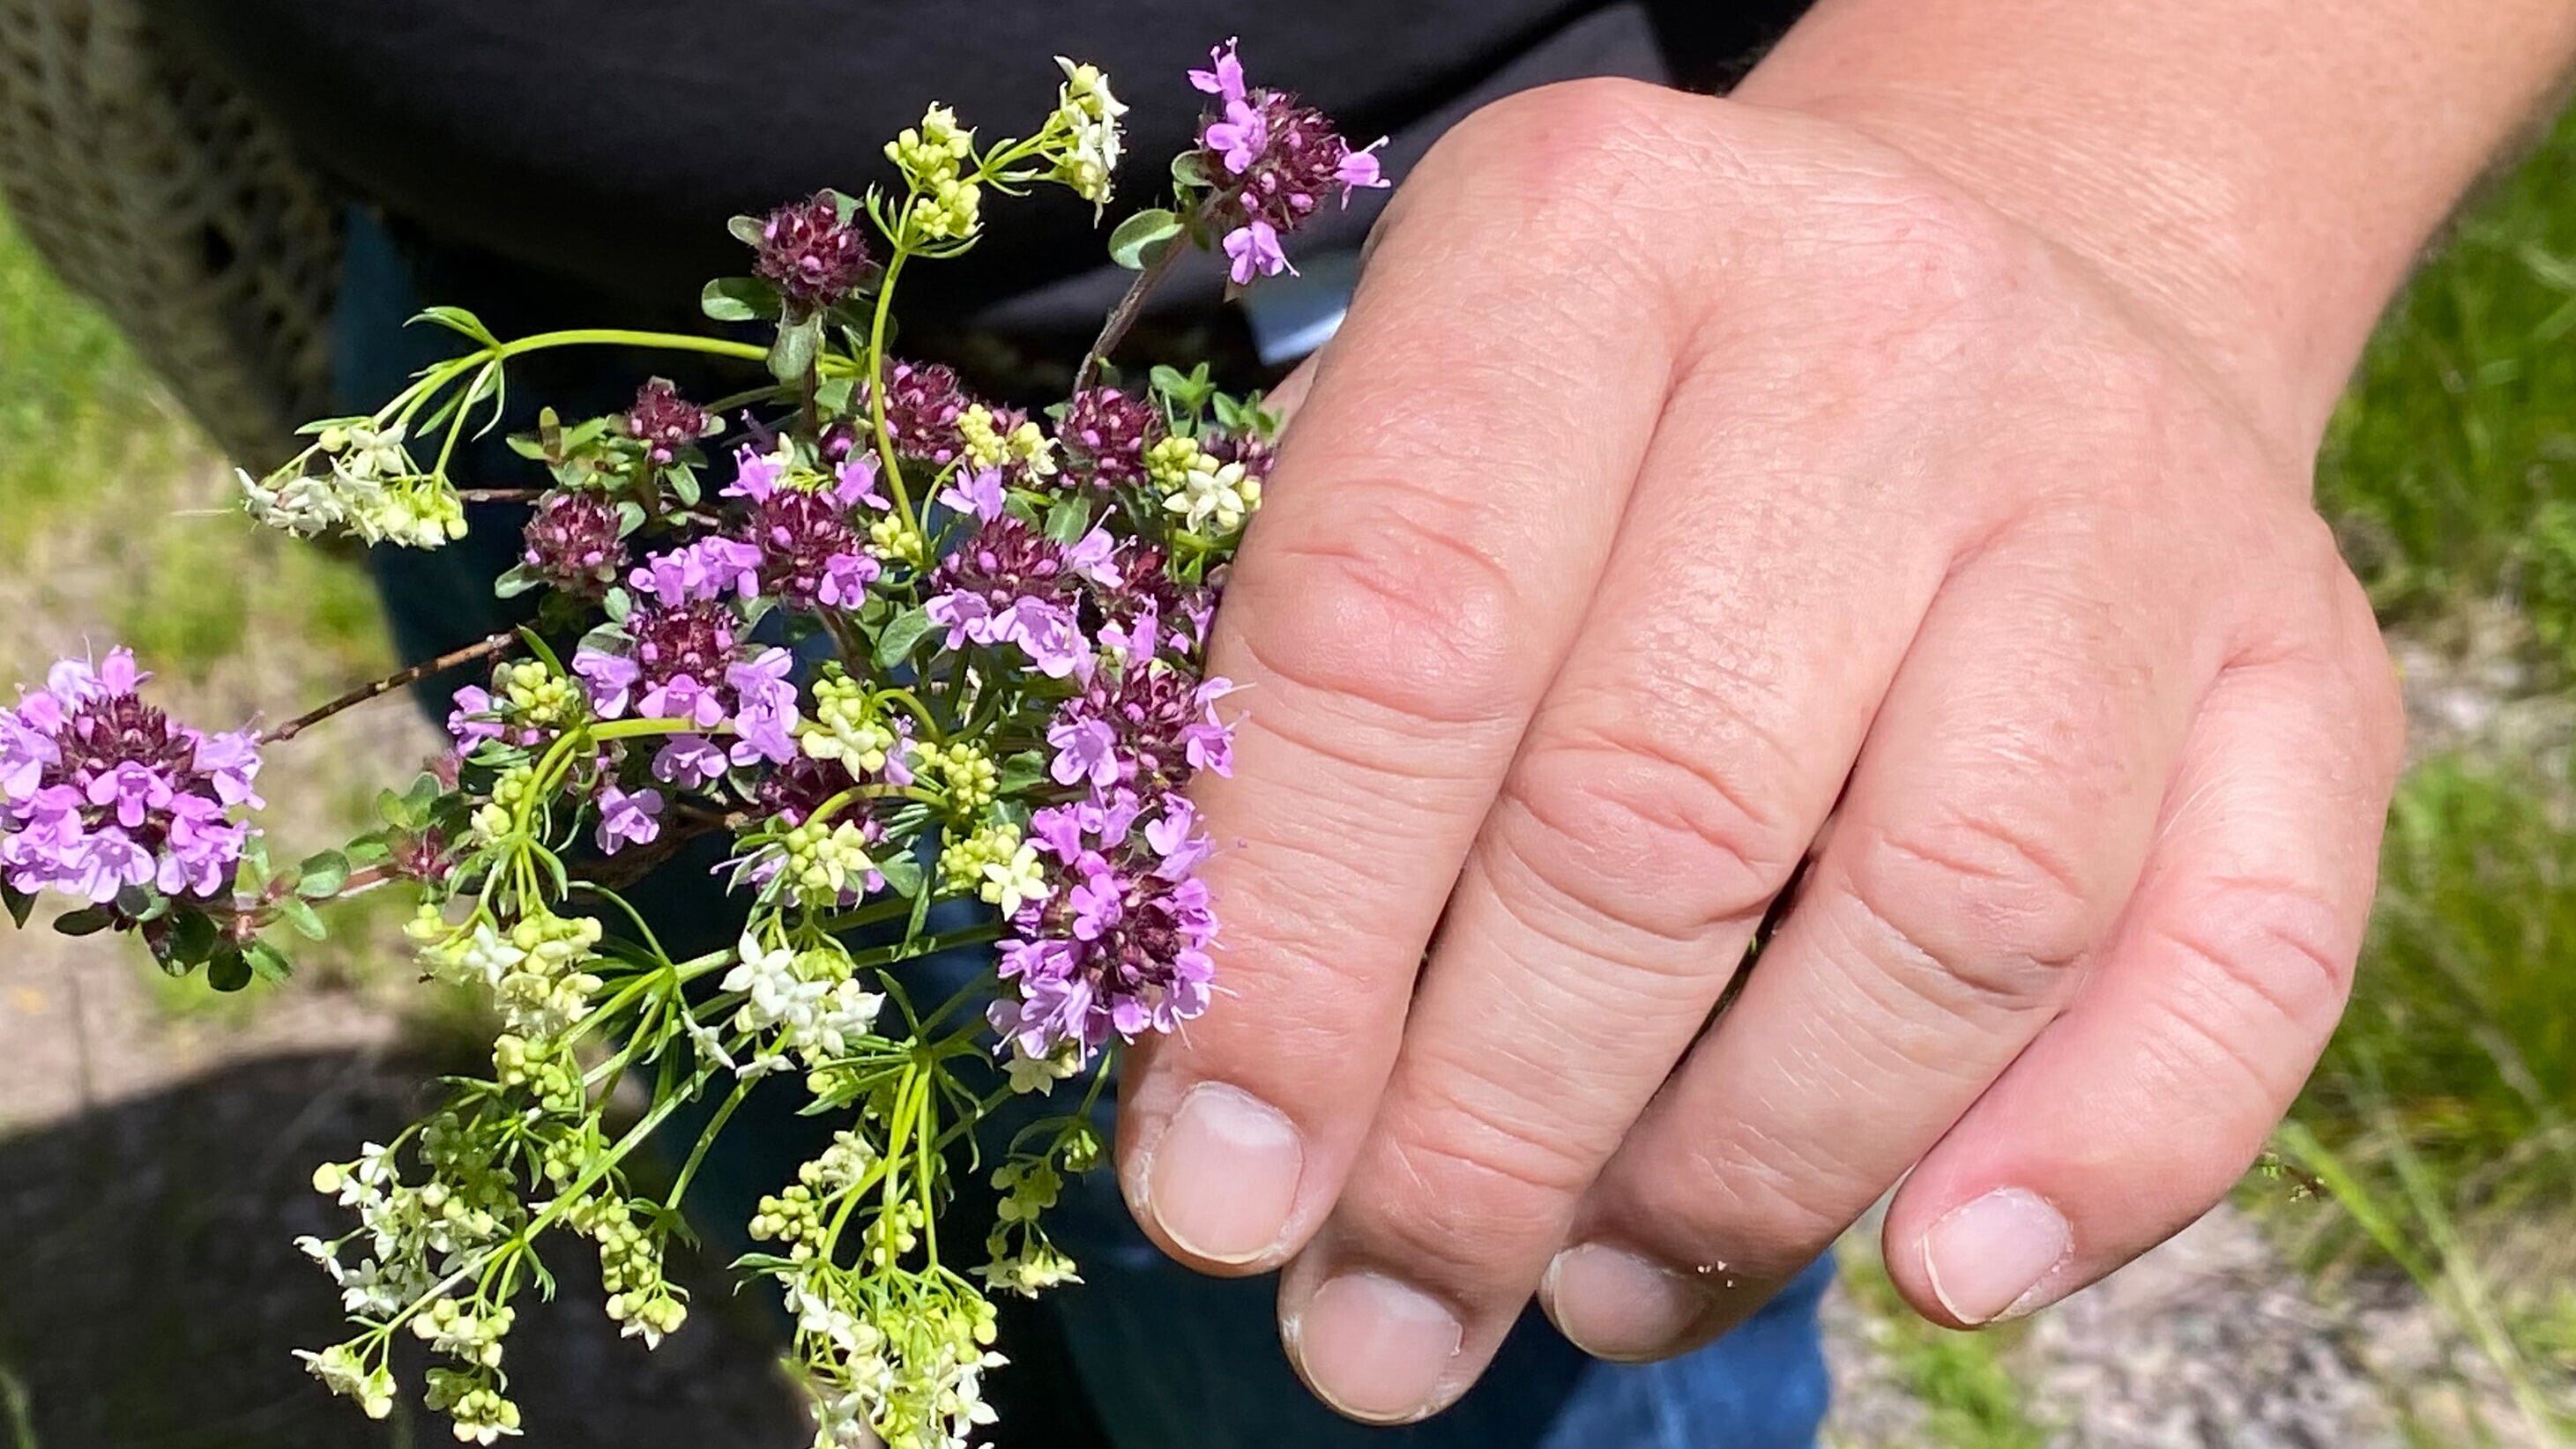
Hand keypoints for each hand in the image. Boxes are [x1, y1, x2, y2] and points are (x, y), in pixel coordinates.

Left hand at [1113, 80, 2403, 1422]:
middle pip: (1656, 812)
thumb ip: (1312, 739)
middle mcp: (1877, 330)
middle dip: (1486, 1133)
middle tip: (1382, 1316)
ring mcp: (2120, 494)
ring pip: (1948, 918)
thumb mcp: (1430, 467)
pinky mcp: (2309, 659)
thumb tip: (1247, 1136)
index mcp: (1586, 238)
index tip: (1218, 1190)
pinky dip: (2090, 1163)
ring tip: (1594, 1284)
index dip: (1288, 955)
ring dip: (1745, 1174)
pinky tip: (1937, 1271)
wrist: (1988, 266)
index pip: (1397, 632)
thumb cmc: (1630, 424)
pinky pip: (2235, 967)